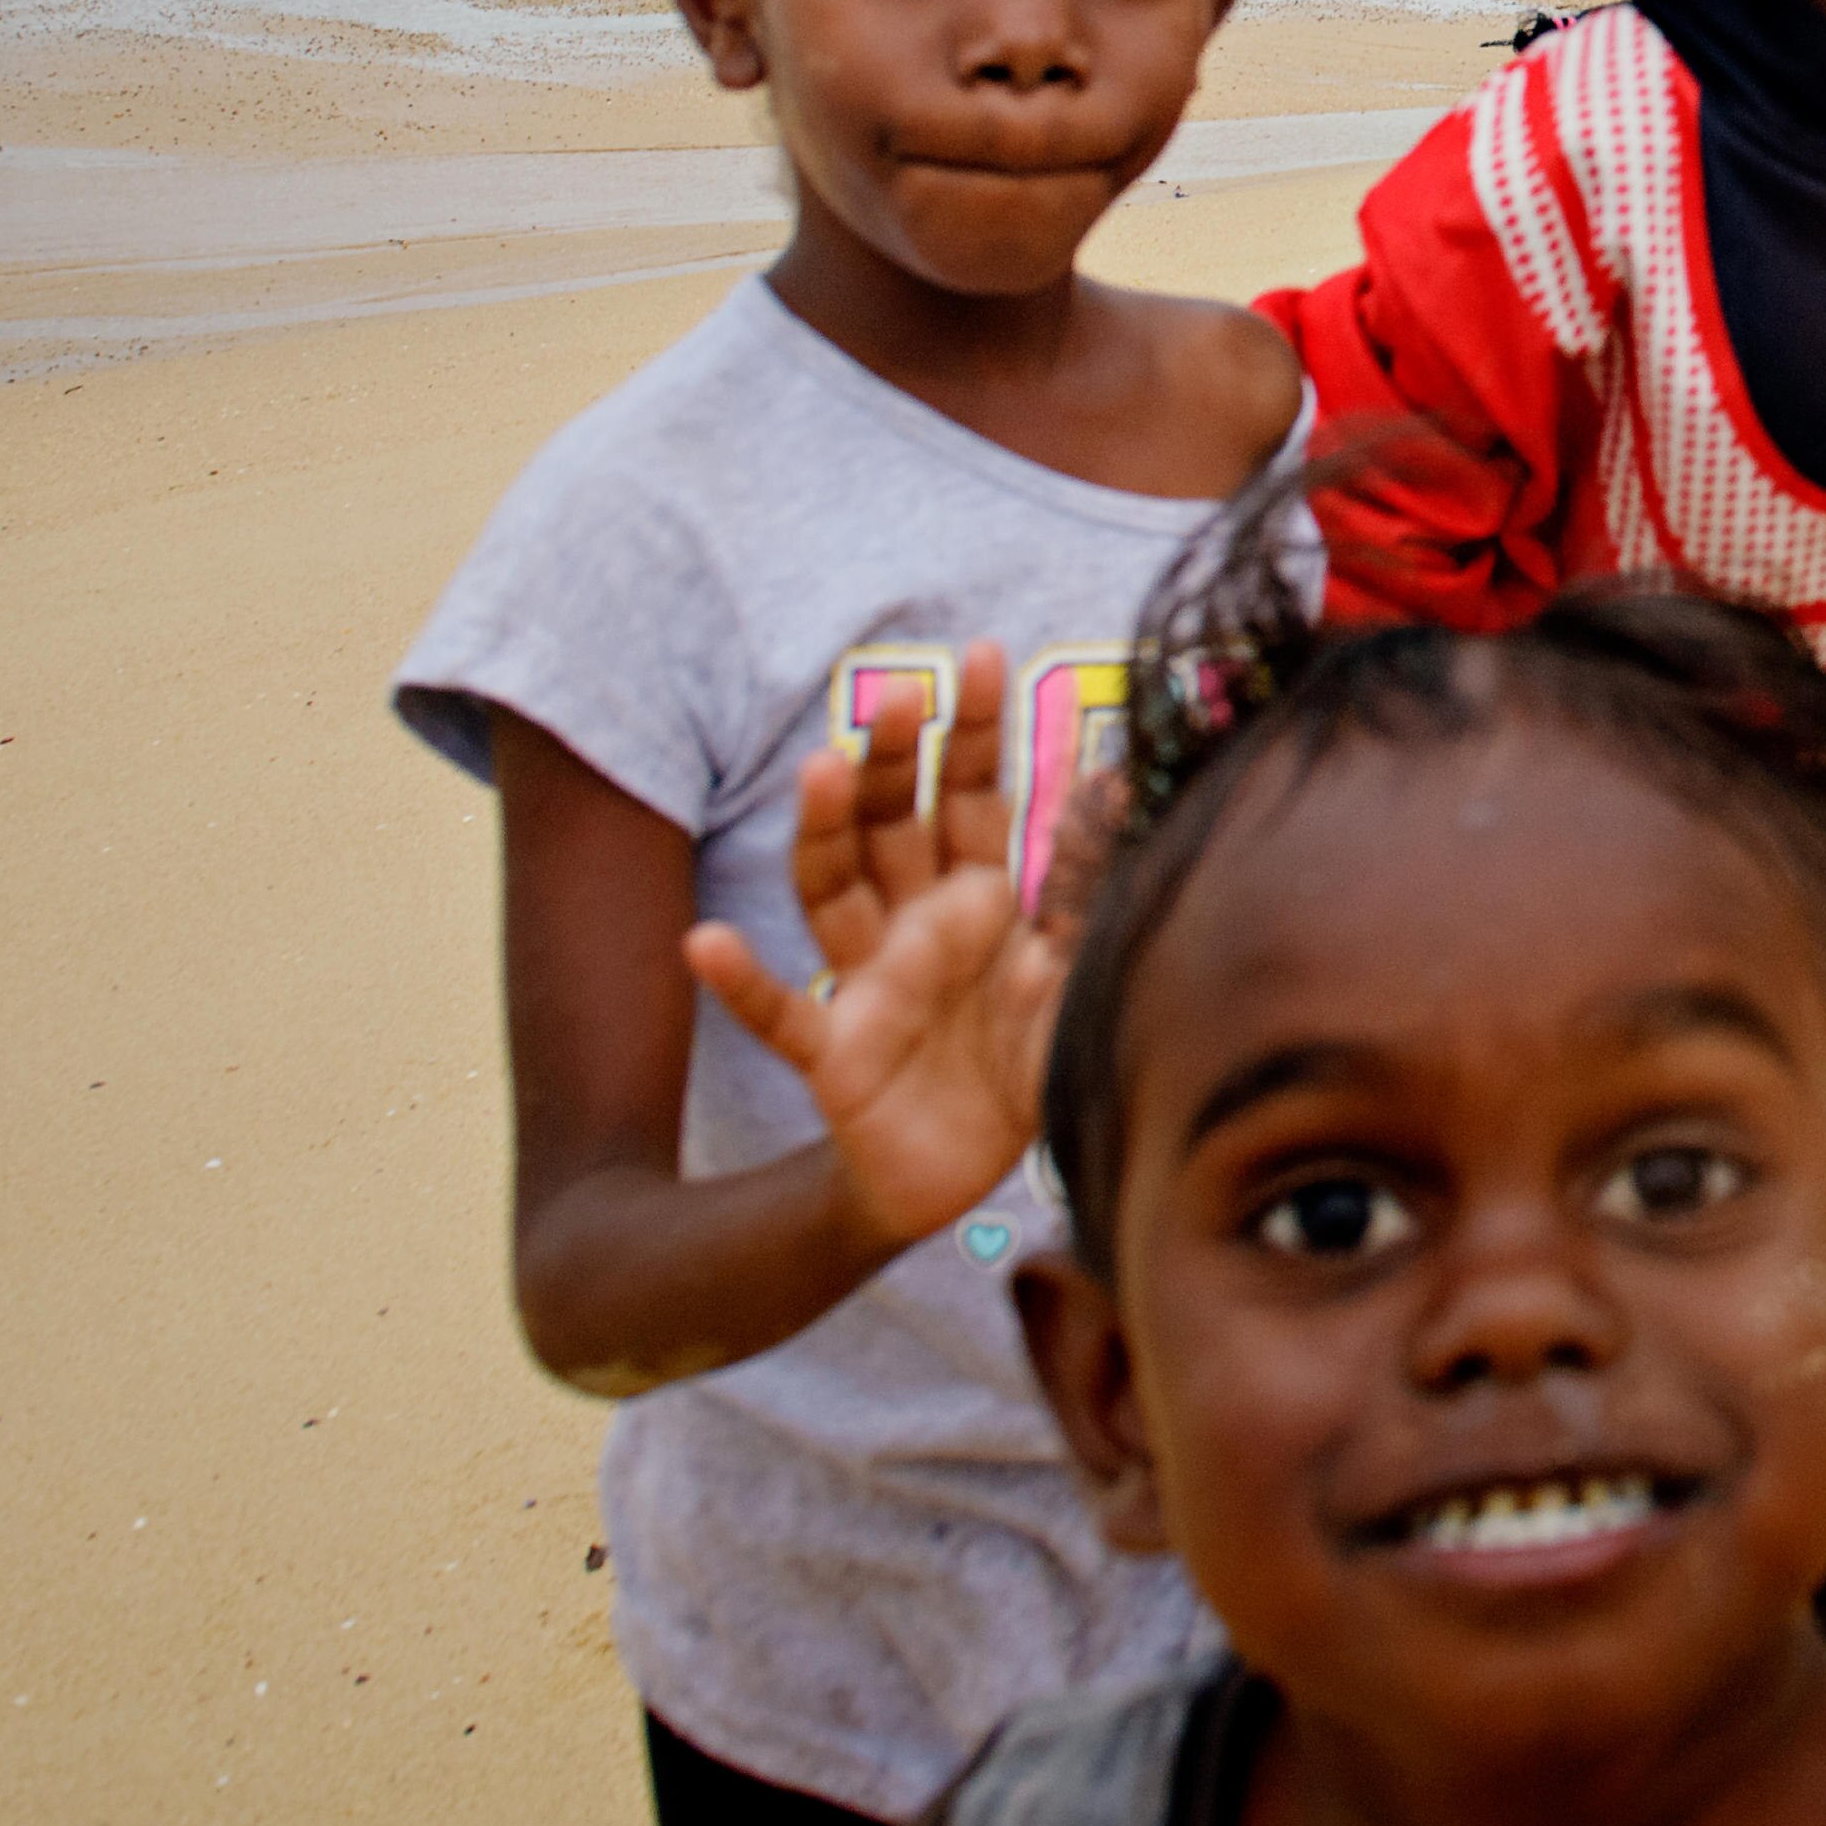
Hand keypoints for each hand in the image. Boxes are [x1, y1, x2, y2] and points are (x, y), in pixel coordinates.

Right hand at [685, 644, 1065, 1258]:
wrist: (970, 1170)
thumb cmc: (1022, 1056)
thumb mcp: (1074, 971)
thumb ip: (1089, 887)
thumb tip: (1122, 777)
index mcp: (980, 897)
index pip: (976, 797)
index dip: (976, 732)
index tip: (981, 654)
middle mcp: (916, 924)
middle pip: (896, 823)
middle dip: (898, 757)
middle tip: (904, 691)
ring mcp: (867, 982)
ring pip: (833, 891)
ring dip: (825, 832)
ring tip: (822, 771)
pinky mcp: (835, 1054)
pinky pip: (778, 1014)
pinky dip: (741, 979)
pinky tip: (704, 942)